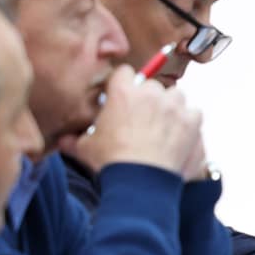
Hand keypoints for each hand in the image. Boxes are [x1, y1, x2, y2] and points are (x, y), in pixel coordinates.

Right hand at [69, 69, 203, 177]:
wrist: (141, 180)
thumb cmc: (112, 162)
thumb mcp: (85, 149)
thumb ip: (73, 140)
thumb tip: (61, 141)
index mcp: (123, 93)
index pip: (124, 73)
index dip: (123, 84)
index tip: (122, 97)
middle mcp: (151, 93)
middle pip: (152, 86)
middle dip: (147, 99)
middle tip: (141, 119)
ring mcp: (174, 105)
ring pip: (175, 96)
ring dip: (170, 107)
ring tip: (161, 127)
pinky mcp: (192, 120)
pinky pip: (193, 113)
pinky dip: (188, 122)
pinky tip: (178, 136)